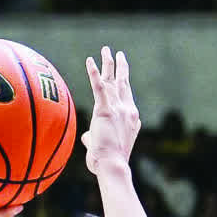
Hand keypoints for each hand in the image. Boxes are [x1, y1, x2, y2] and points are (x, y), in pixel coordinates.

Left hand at [82, 47, 139, 176]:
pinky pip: (99, 87)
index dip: (123, 85)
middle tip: (118, 54)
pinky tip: (89, 61)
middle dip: (120, 67)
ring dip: (108, 64)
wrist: (113, 166)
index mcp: (130, 118)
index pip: (126, 97)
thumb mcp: (102, 147)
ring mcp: (118, 108)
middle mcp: (127, 109)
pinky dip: (94, 73)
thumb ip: (94, 138)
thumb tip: (86, 136)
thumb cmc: (107, 162)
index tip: (121, 75)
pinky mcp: (106, 110)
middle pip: (124, 83)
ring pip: (113, 80)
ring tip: (106, 50)